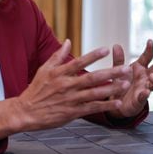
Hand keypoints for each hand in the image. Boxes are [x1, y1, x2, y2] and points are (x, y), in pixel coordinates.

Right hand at [11, 39, 131, 130]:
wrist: (26, 112)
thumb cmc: (36, 90)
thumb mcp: (44, 69)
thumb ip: (58, 55)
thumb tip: (68, 41)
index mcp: (59, 73)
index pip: (79, 62)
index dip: (93, 56)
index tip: (107, 50)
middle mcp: (66, 85)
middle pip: (92, 78)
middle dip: (110, 73)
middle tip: (126, 68)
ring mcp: (70, 99)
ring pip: (94, 93)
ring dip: (111, 88)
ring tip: (125, 84)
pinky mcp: (72, 112)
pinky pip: (91, 108)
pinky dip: (104, 106)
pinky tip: (116, 103)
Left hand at [107, 39, 152, 118]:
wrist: (116, 101)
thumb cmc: (120, 83)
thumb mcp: (118, 70)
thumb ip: (118, 59)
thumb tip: (116, 45)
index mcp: (140, 68)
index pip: (148, 56)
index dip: (150, 49)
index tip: (150, 41)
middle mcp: (145, 77)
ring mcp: (145, 88)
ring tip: (151, 76)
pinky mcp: (140, 99)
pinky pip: (145, 97)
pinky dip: (146, 94)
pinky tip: (146, 91)